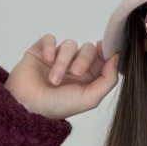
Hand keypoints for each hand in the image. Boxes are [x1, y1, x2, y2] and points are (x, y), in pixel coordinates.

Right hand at [4, 34, 119, 119]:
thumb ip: (108, 79)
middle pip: (88, 49)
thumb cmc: (59, 106)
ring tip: (54, 79)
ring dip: (63, 61)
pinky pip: (49, 39)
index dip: (105, 52)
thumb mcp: (90, 98)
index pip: (102, 58)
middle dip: (84, 59)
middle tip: (75, 73)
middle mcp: (73, 67)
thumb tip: (117, 56)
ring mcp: (57, 58)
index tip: (104, 50)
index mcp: (88, 78)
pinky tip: (46, 60)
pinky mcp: (40, 51)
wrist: (28, 106)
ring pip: (69, 45)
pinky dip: (49, 47)